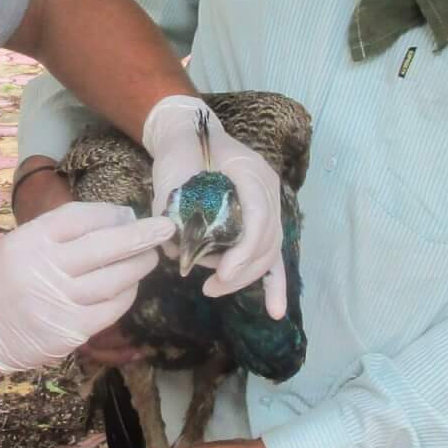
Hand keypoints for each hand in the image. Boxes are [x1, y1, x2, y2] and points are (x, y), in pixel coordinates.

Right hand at [0, 202, 174, 373]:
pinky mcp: (71, 329)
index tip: (130, 214)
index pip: (81, 218)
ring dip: (139, 266)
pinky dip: (126, 295)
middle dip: (141, 236)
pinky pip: (112, 308)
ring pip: (115, 279)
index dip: (112, 215)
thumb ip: (61, 231)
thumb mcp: (20, 243)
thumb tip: (119, 219)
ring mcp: (59, 301)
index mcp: (31, 240)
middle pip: (105, 246)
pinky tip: (130, 286)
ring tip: (150, 257)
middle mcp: (45, 268)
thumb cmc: (4, 279)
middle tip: (166, 229)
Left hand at [140, 95, 287, 314]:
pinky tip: (275, 311)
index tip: (223, 273)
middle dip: (243, 270)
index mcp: (249, 171)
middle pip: (268, 239)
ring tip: (214, 289)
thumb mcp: (172, 173)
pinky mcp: (261, 221)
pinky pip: (272, 254)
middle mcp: (266, 188)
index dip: (245, 250)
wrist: (191, 135)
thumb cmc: (181, 151)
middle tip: (212, 287)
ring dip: (247, 277)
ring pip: (270, 250)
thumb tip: (172, 248)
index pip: (259, 217)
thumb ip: (172, 207)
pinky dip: (274, 284)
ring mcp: (268, 204)